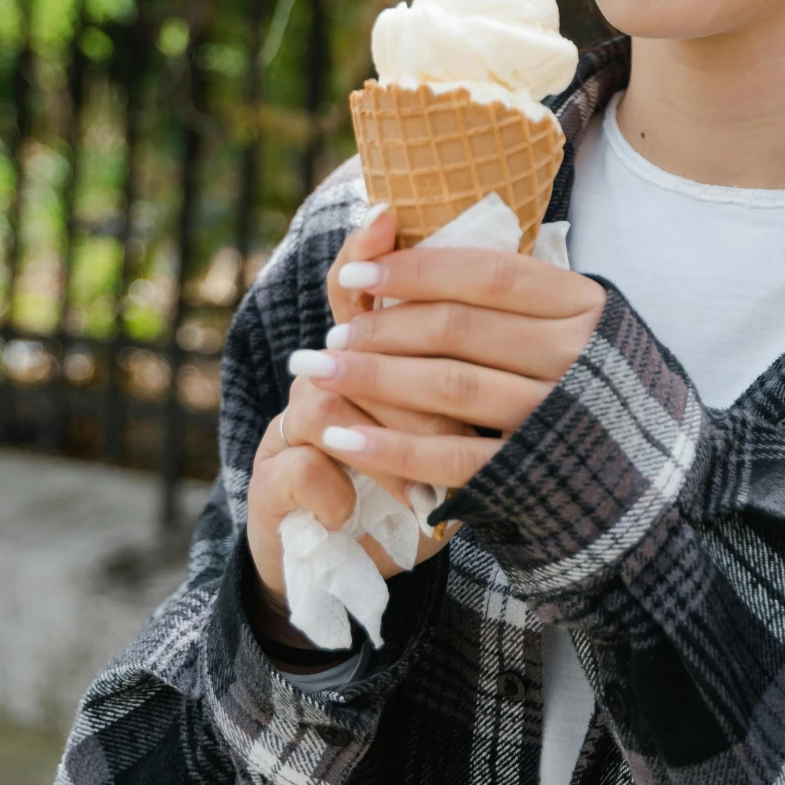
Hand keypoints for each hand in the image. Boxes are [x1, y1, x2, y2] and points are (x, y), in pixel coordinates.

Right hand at [244, 204, 472, 620]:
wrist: (327, 568)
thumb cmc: (405, 490)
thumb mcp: (438, 433)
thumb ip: (459, 374)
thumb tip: (517, 308)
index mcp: (355, 364)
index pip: (362, 294)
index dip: (373, 254)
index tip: (395, 215)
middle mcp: (315, 386)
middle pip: (356, 351)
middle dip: (412, 386)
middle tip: (465, 423)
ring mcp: (286, 433)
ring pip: (328, 407)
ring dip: (385, 443)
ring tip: (426, 482)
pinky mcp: (267, 487)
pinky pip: (305, 469)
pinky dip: (342, 492)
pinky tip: (362, 513)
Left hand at [291, 235, 605, 496]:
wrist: (644, 470)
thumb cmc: (588, 377)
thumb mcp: (569, 319)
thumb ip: (511, 291)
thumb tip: (417, 244)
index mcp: (583, 304)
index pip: (489, 274)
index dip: (417, 269)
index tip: (356, 274)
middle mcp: (575, 355)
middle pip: (460, 329)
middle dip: (381, 327)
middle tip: (327, 334)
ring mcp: (556, 415)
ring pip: (452, 387)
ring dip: (375, 377)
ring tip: (320, 370)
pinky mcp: (533, 471)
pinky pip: (453, 456)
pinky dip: (392, 448)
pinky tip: (341, 436)